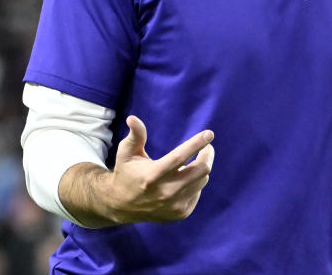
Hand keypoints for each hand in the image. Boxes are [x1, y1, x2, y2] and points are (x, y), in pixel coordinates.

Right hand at [101, 115, 215, 223]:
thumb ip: (135, 136)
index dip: (196, 144)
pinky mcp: (181, 213)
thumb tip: (133, 118)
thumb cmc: (127, 173)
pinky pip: (198, 192)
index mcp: (152, 176)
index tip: (209, 134)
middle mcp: (165, 193)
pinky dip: (195, 183)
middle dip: (208, 154)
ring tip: (190, 164)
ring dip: (200, 168)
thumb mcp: (126, 153)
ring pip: (202, 180)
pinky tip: (184, 181)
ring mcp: (175, 206)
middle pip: (201, 170)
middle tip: (207, 147)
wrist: (121, 206)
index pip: (180, 158)